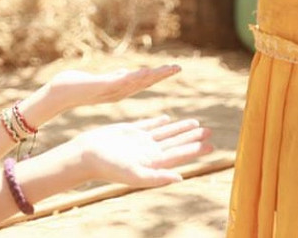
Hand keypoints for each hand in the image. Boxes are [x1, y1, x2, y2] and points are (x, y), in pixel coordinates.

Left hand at [47, 64, 180, 112]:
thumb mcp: (100, 80)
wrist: (58, 94)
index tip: (172, 69)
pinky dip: (134, 77)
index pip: (142, 82)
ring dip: (153, 75)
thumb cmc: (76, 86)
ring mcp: (110, 90)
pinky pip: (121, 81)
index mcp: (118, 89)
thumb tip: (126, 71)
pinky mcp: (101, 86)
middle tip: (178, 67)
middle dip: (161, 75)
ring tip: (168, 69)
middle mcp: (118, 92)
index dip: (158, 76)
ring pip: (136, 82)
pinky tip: (145, 71)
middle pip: (144, 82)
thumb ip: (114, 77)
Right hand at [74, 116, 212, 187]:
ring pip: (166, 132)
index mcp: (152, 163)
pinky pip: (150, 125)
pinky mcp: (130, 130)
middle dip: (193, 137)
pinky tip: (168, 119)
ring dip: (181, 128)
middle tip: (210, 131)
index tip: (210, 145)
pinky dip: (160, 122)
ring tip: (197, 122)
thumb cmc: (107, 167)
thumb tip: (180, 178)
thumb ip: (156, 177)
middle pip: (176, 143)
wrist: (86, 155)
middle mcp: (149, 152)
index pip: (178, 155)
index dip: (195, 150)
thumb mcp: (133, 174)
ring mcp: (140, 141)